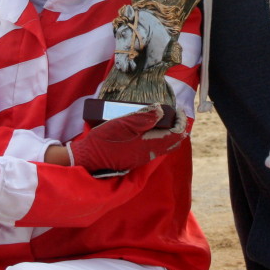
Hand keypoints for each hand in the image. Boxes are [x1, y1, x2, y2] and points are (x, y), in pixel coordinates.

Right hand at [68, 105, 187, 171]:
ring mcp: (143, 158)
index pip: (176, 134)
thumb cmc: (104, 140)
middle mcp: (150, 154)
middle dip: (178, 127)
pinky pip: (155, 148)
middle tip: (174, 113)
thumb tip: (161, 110)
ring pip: (165, 146)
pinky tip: (150, 128)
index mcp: (150, 145)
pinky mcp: (135, 158)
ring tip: (163, 118)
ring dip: (169, 132)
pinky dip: (160, 137)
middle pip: (174, 142)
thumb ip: (143, 118)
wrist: (89, 159)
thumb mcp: (122, 124)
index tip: (178, 109)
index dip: (181, 121)